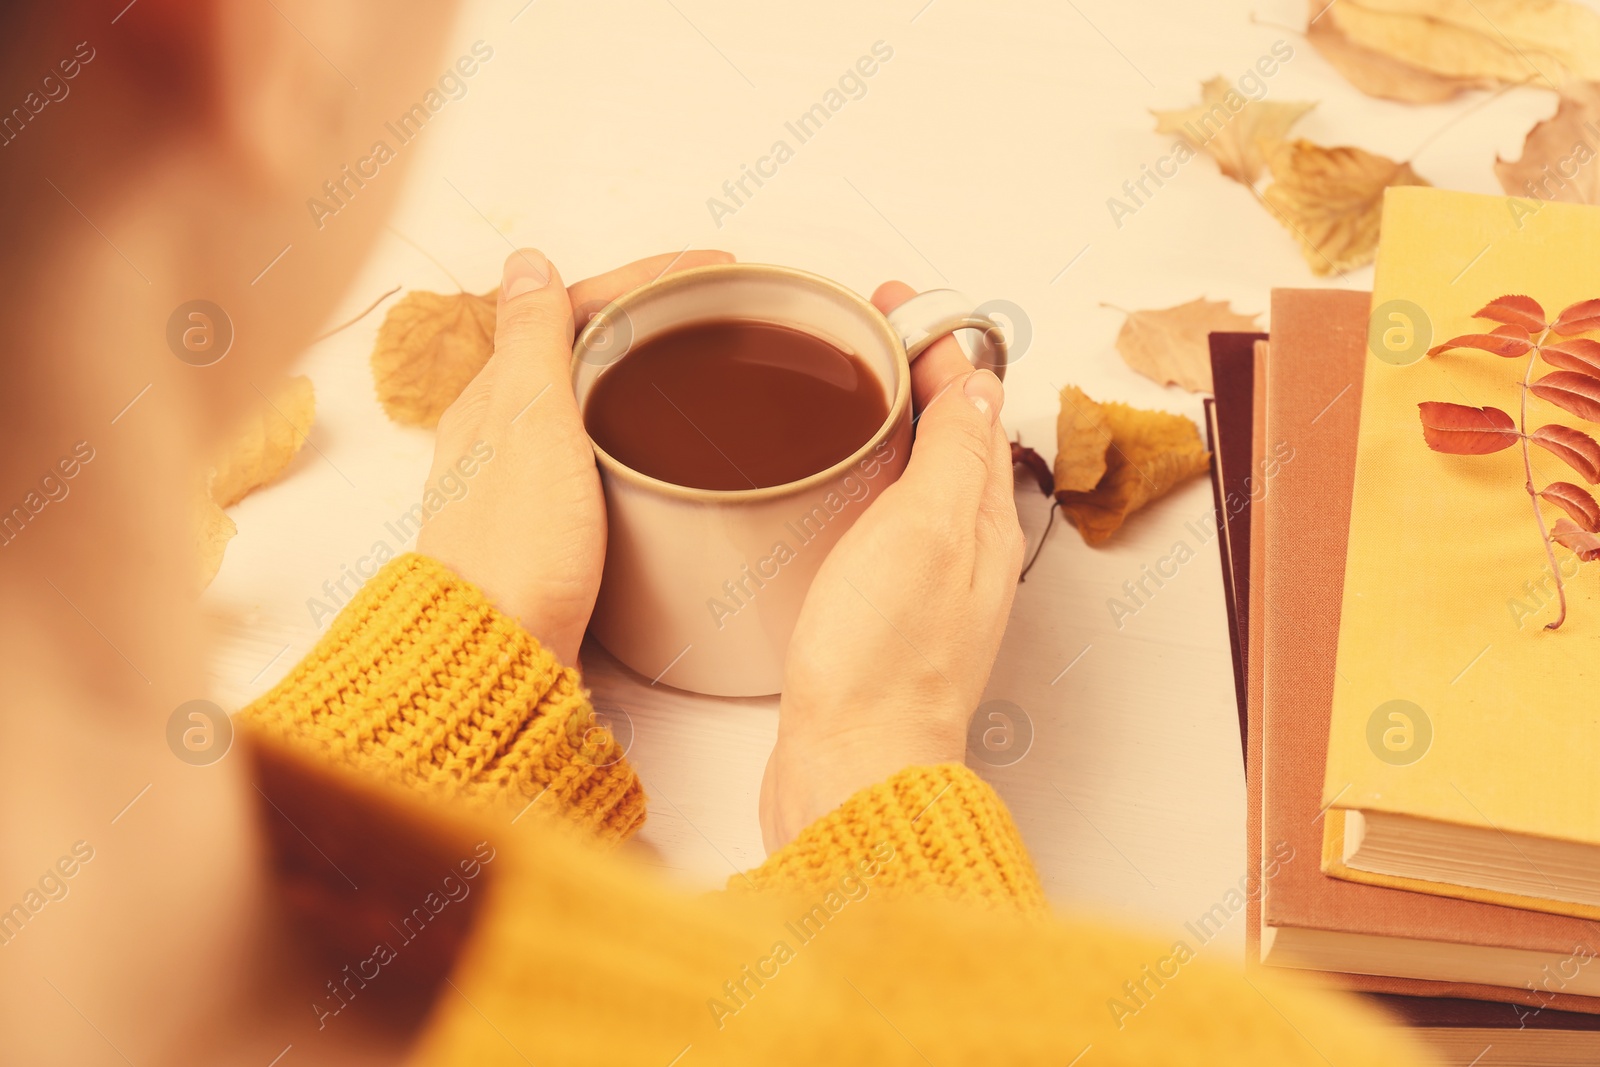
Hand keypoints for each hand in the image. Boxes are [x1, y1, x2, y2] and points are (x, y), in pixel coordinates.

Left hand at [418, 248, 732, 663]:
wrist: (497, 659)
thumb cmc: (516, 553)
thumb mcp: (531, 428)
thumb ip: (532, 342)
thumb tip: (526, 260)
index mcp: (494, 398)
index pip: (571, 309)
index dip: (642, 279)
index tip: (710, 268)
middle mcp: (499, 433)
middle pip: (578, 348)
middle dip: (647, 315)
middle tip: (717, 305)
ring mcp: (521, 480)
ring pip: (586, 399)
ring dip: (640, 367)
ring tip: (701, 361)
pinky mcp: (546, 527)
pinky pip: (593, 449)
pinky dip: (633, 424)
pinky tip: (665, 445)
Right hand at [759, 282, 1024, 850]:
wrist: (849, 771)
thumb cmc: (884, 664)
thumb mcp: (926, 530)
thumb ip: (952, 454)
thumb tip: (977, 380)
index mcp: (980, 523)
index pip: (973, 409)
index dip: (940, 348)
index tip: (893, 305)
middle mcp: (961, 553)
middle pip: (951, 442)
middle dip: (919, 378)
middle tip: (867, 333)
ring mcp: (921, 588)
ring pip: (919, 485)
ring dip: (894, 429)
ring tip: (849, 391)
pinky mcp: (879, 620)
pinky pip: (886, 529)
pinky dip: (868, 486)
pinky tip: (834, 491)